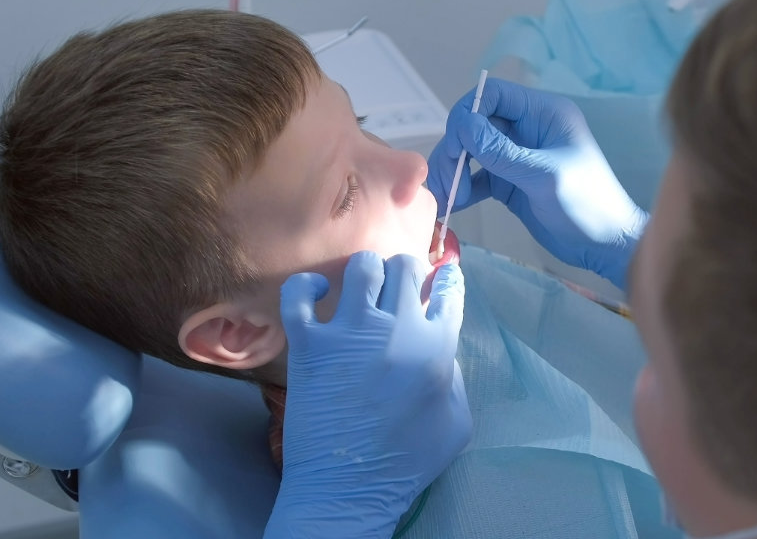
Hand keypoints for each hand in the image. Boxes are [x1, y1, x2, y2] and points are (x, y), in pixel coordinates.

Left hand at [265, 252, 469, 538]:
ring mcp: (350, 333)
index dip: (446, 278)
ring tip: (362, 288)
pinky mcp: (310, 344)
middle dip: (405, 271)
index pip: (448, 291)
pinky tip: (316, 295)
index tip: (438, 277)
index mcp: (436, 348)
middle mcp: (396, 330)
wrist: (348, 488)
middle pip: (404, 267)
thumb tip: (438, 348)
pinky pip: (299, 293)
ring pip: (361, 267)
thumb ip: (454, 377)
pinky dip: (307, 286)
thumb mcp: (456, 423)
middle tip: (397, 287)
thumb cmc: (406, 463)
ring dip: (365, 271)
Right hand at [428, 78, 647, 288]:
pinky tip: (453, 205)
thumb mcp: (544, 176)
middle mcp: (526, 129)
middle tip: (447, 181)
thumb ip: (501, 151)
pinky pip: (477, 177)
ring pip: (471, 151)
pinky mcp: (509, 182)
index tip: (455, 145)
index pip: (493, 95)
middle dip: (455, 149)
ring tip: (447, 199)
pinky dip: (462, 188)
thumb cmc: (586, 203)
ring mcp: (516, 156)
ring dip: (454, 171)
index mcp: (543, 114)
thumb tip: (462, 125)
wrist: (604, 244)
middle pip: (475, 124)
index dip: (467, 114)